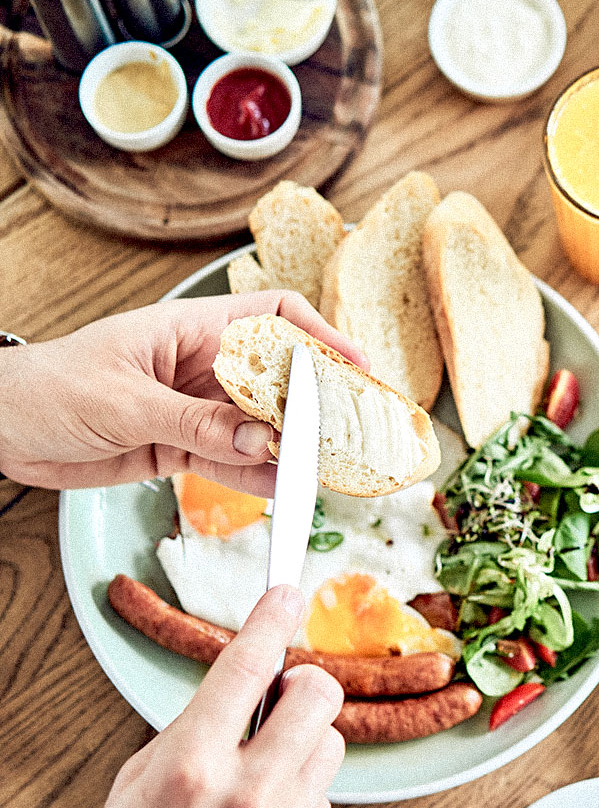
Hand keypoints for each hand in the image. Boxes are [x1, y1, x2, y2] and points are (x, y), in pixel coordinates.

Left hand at [0, 292, 366, 493]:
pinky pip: (230, 462)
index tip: (355, 365)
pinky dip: (255, 477)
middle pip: (276, 378)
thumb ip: (196, 422)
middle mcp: (203, 367)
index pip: (274, 317)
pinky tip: (279, 490)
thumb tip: (261, 443)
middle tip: (349, 432)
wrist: (1, 427)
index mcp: (193, 330)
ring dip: (290, 448)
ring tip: (323, 470)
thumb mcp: (126, 399)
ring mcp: (196, 409)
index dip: (320, 334)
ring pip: (259, 427)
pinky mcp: (181, 447)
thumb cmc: (51, 386)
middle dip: (314, 402)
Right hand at [65, 585, 344, 807]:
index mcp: (190, 765)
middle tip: (284, 698)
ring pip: (332, 744)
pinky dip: (302, 798)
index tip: (285, 593)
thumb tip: (242, 692)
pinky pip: (327, 799)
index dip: (270, 618)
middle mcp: (246, 794)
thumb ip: (193, 730)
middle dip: (304, 686)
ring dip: (304, 745)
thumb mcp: (138, 787)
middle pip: (318, 694)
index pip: (246, 665)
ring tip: (264, 774)